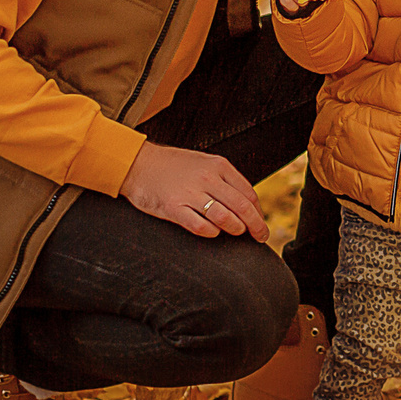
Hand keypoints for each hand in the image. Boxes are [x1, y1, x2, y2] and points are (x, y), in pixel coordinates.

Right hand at [121, 142, 267, 239]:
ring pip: (225, 218)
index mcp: (219, 165)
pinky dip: (212, 233)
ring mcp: (190, 193)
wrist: (138, 164)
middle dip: (256, 225)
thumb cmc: (173, 166)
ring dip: (236, 229)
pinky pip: (200, 227)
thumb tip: (247, 203)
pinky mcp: (173, 208)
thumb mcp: (204, 163)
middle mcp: (207, 178)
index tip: (260, 222)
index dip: (258, 212)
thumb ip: (225, 179)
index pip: (248, 193)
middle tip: (261, 236)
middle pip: (242, 207)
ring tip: (238, 233)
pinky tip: (213, 233)